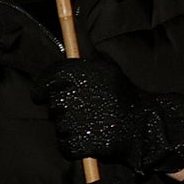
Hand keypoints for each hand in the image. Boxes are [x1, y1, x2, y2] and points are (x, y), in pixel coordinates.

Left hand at [40, 54, 183, 175]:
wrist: (144, 126)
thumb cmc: (123, 96)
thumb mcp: (107, 68)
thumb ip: (84, 57)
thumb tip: (68, 37)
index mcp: (84, 73)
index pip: (49, 77)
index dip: (40, 86)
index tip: (39, 94)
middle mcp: (79, 94)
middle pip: (53, 104)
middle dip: (62, 109)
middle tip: (81, 110)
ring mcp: (79, 119)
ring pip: (59, 126)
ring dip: (70, 127)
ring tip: (92, 123)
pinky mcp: (82, 142)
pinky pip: (65, 145)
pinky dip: (74, 145)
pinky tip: (90, 138)